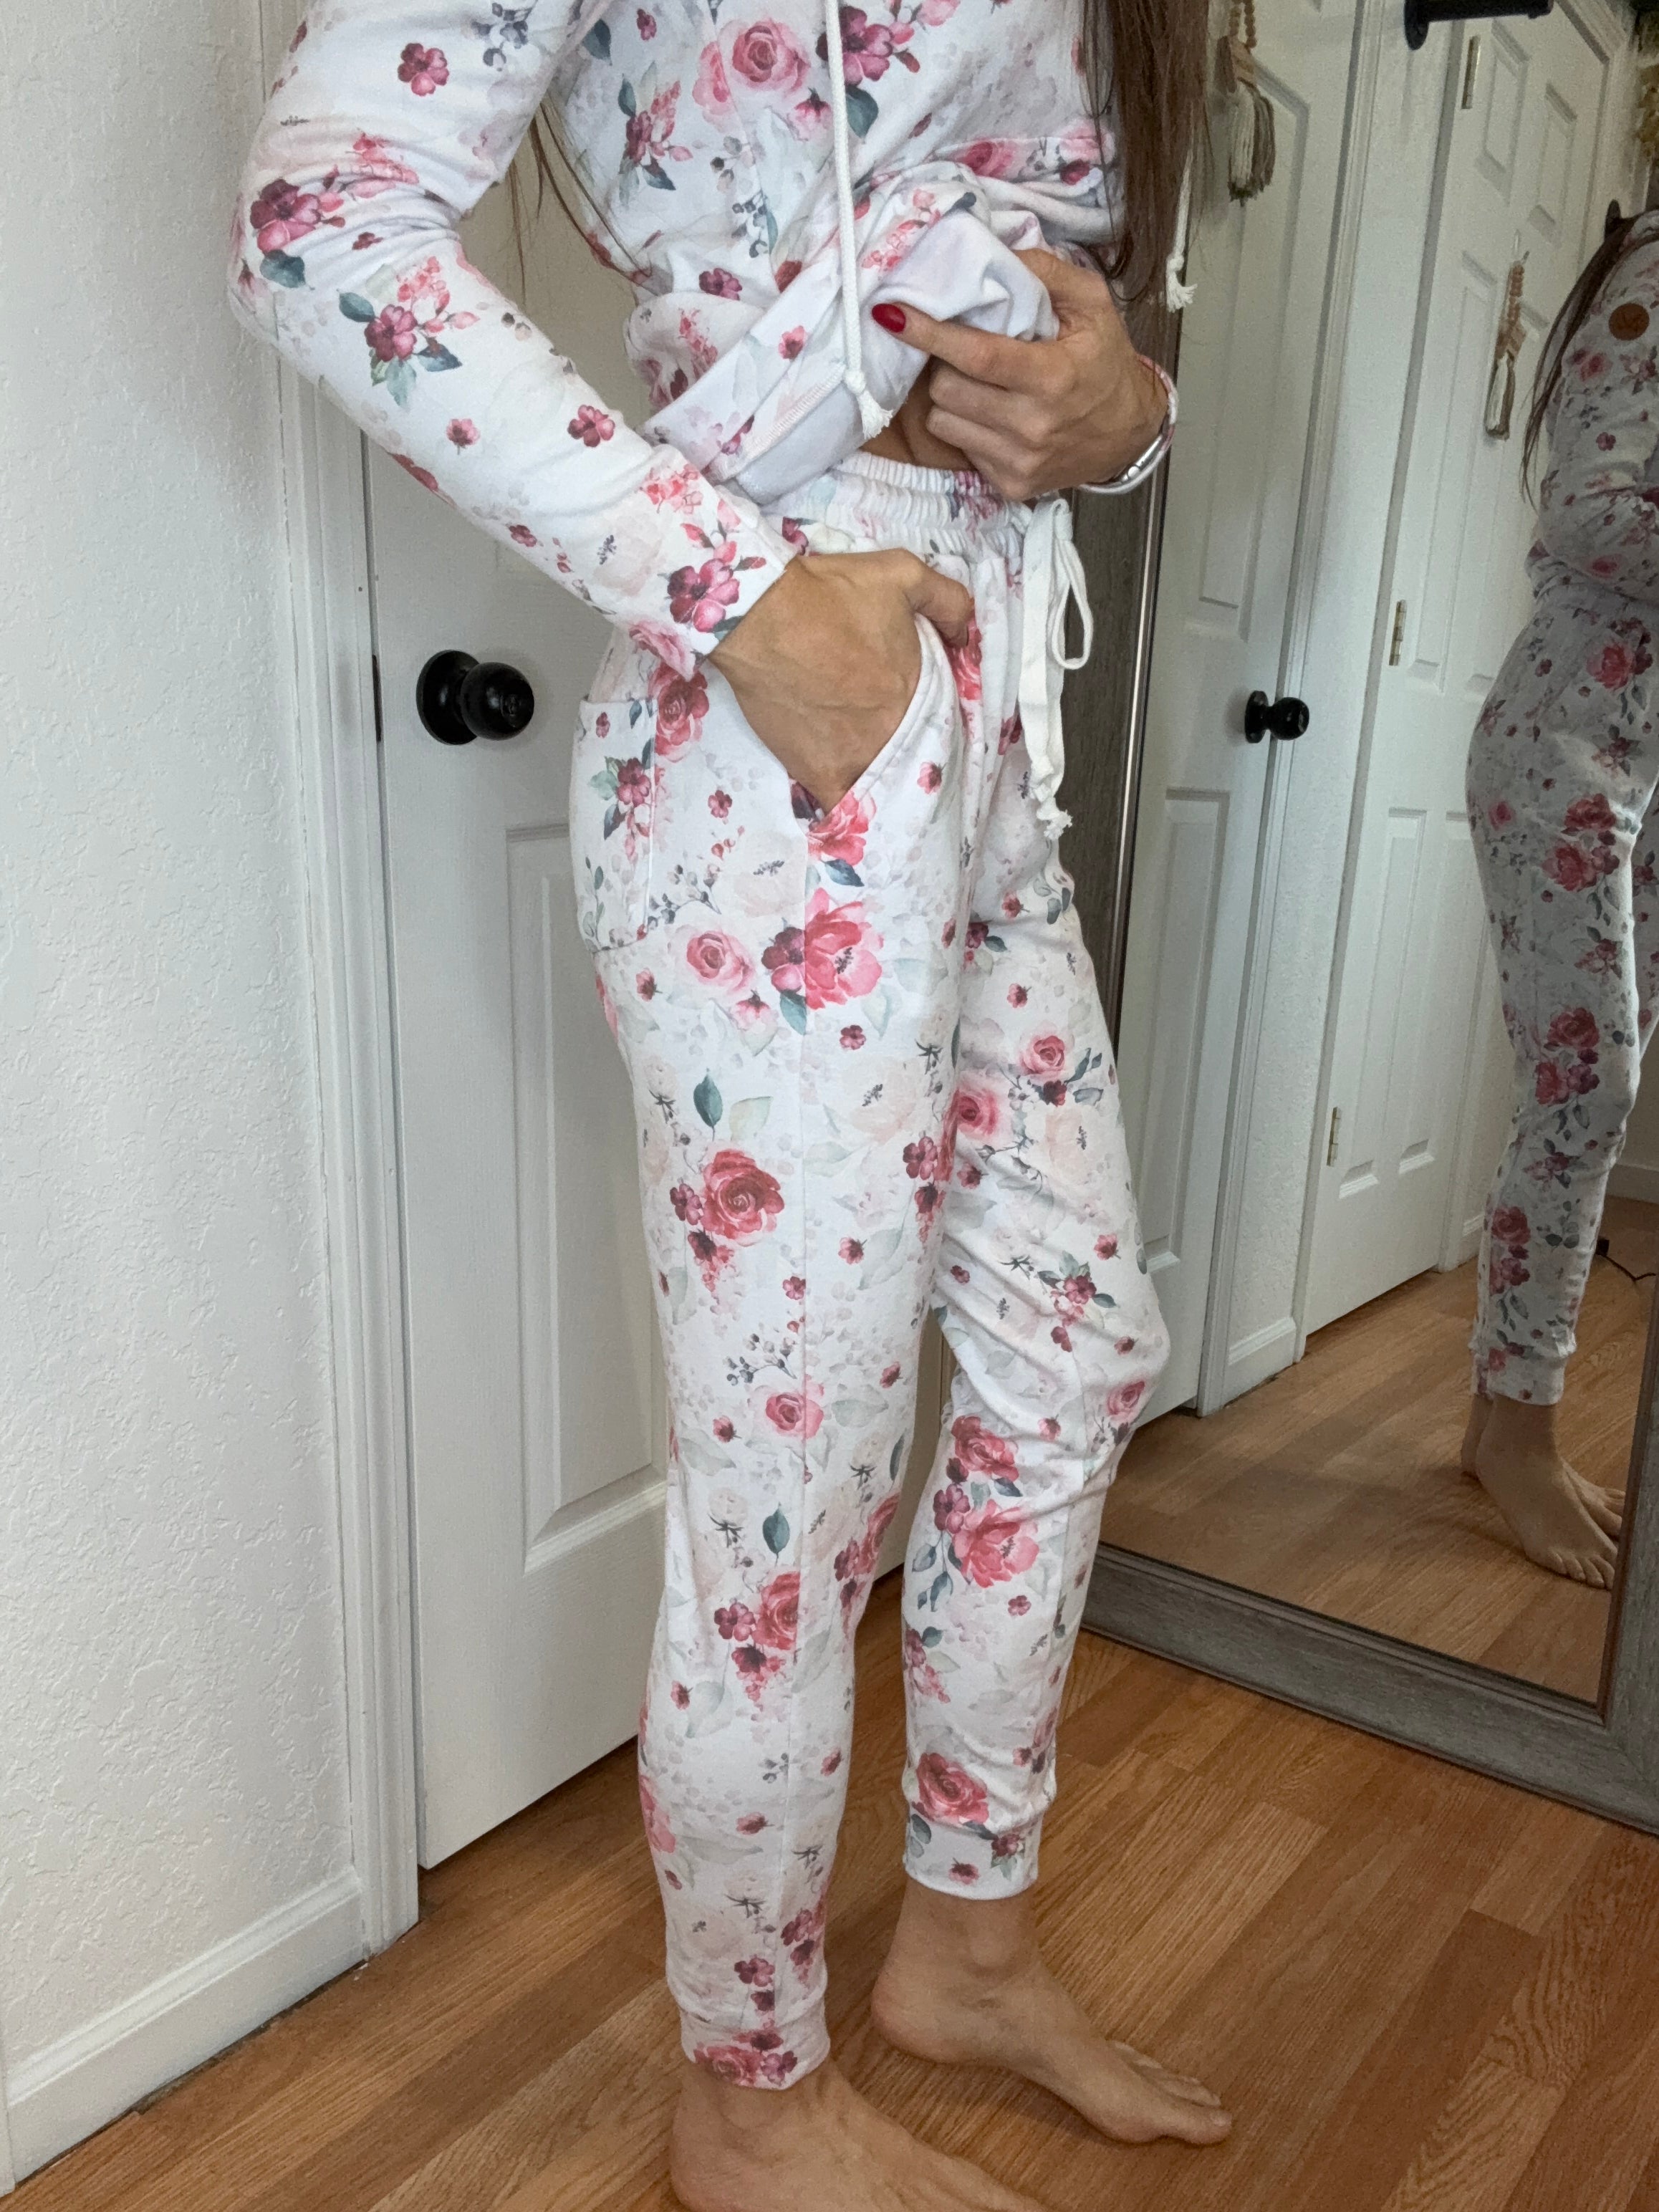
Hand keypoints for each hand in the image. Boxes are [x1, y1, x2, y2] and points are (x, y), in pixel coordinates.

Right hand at [709, 550, 971, 809]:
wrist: (762, 616)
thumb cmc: (830, 593)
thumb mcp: (904, 574)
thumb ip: (949, 601)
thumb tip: (966, 634)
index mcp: (918, 689)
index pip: (943, 720)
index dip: (935, 722)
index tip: (923, 720)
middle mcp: (895, 730)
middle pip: (912, 755)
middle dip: (908, 753)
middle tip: (894, 746)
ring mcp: (858, 756)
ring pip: (882, 782)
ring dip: (882, 781)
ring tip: (876, 778)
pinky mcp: (818, 772)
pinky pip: (841, 805)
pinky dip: (846, 808)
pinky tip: (848, 809)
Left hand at [875, 247, 1167, 501]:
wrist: (1129, 434)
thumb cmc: (1106, 361)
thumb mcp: (1092, 304)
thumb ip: (1046, 272)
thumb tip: (992, 253)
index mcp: (1053, 377)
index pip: (976, 355)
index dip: (929, 334)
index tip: (892, 314)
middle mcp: (1033, 426)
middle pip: (947, 390)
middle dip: (943, 364)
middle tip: (960, 351)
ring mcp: (1019, 461)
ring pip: (943, 422)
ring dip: (949, 397)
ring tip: (976, 383)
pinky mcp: (1010, 485)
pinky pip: (960, 449)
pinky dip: (965, 427)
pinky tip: (991, 415)